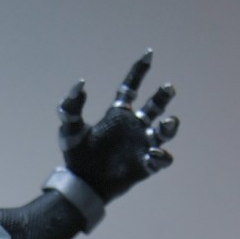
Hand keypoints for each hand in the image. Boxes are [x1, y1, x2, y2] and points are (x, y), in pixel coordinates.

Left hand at [56, 50, 179, 201]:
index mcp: (117, 115)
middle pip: (155, 106)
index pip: (131, 88)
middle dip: (163, 96)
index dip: (140, 71)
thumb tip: (80, 83)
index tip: (149, 54)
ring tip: (166, 123)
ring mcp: (142, 145)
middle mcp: (133, 127)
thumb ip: (71, 107)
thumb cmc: (77, 157)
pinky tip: (152, 154)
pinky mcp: (146, 166)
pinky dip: (161, 156)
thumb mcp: (69, 130)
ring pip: (164, 131)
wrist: (82, 185)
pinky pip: (161, 159)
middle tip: (167, 87)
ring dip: (169, 125)